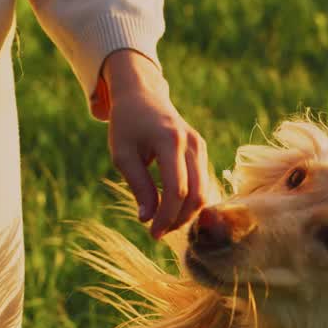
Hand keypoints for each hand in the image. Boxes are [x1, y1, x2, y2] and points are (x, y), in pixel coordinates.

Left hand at [98, 50, 214, 238]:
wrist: (142, 95)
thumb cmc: (127, 125)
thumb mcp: (123, 155)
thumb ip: (139, 186)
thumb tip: (147, 219)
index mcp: (169, 141)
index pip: (176, 189)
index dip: (166, 216)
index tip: (152, 233)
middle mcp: (191, 143)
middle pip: (196, 194)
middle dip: (178, 219)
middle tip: (158, 232)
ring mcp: (200, 146)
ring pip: (203, 191)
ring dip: (186, 213)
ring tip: (165, 223)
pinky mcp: (201, 149)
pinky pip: (202, 183)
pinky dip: (190, 201)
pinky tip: (173, 209)